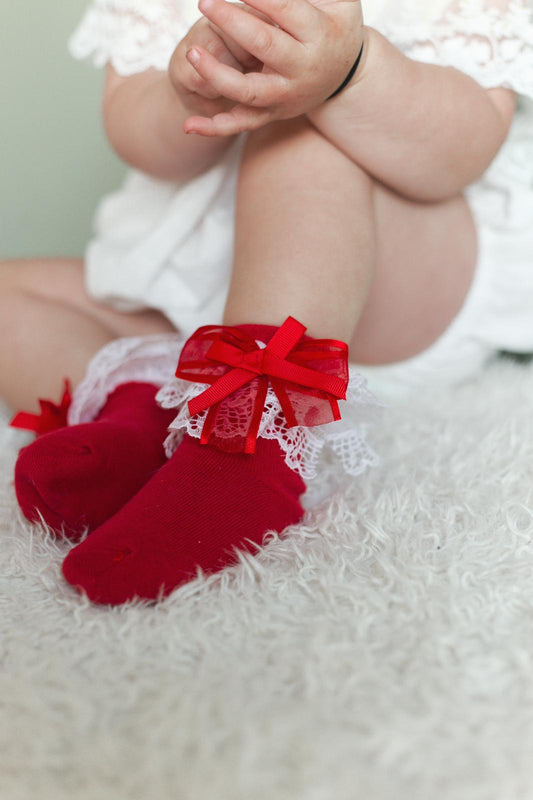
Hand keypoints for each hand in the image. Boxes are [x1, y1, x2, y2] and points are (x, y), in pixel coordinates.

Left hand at [183, 0, 363, 136]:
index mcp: (318, 35)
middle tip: (205, 2)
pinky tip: (189, 125)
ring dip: (217, 74)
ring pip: (248, 90)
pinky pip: (240, 124)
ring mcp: (284, 96)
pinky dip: (214, 128)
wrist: (343, 73)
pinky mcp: (271, 113)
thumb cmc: (334, 23)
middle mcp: (301, 69)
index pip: (285, 10)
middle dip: (232, 22)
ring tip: (191, 53)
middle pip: (264, 45)